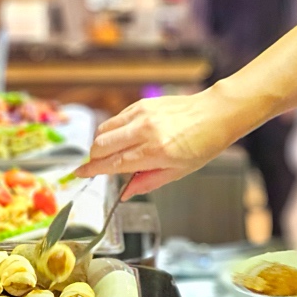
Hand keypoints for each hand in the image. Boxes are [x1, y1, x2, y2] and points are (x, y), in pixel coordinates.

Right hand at [76, 88, 241, 197]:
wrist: (215, 113)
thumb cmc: (202, 144)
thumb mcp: (178, 172)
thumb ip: (147, 182)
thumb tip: (125, 192)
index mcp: (155, 152)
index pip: (113, 163)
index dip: (93, 170)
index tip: (81, 174)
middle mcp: (145, 131)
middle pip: (101, 145)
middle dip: (94, 158)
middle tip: (99, 166)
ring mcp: (142, 114)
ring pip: (104, 129)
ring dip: (100, 143)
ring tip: (112, 152)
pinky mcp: (141, 103)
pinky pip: (116, 118)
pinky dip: (112, 130)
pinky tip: (123, 137)